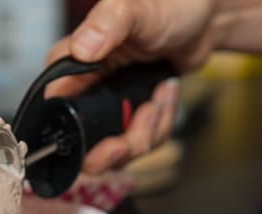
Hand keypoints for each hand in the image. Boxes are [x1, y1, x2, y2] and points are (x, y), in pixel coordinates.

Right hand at [46, 0, 220, 173]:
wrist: (203, 19)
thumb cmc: (168, 5)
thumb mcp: (133, 9)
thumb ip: (105, 24)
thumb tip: (82, 49)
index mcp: (71, 67)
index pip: (58, 114)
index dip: (80, 138)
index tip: (110, 142)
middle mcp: (85, 90)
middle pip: (87, 146)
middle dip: (119, 148)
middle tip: (138, 132)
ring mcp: (108, 107)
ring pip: (117, 151)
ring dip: (146, 133)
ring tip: (159, 99)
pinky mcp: (131, 116)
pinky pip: (140, 143)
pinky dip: (159, 127)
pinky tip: (164, 98)